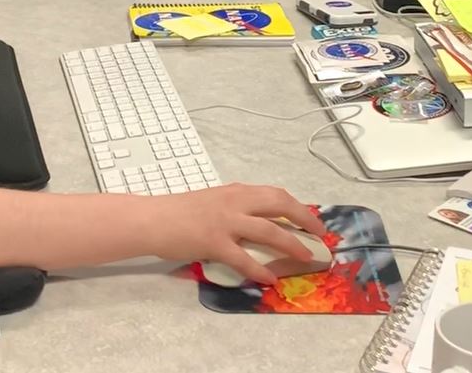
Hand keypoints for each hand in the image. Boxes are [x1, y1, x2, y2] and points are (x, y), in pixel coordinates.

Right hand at [146, 184, 327, 284]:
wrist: (152, 219)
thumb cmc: (179, 212)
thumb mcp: (213, 201)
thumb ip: (236, 208)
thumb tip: (259, 222)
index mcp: (236, 191)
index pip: (276, 194)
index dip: (298, 207)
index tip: (312, 219)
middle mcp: (235, 201)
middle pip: (280, 204)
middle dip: (305, 219)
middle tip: (319, 234)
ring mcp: (225, 221)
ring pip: (268, 230)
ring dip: (291, 244)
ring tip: (306, 256)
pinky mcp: (213, 242)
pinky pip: (243, 258)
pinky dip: (259, 269)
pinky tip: (269, 279)